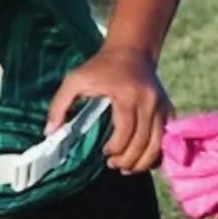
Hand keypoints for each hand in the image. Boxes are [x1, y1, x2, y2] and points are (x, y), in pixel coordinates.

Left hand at [46, 45, 169, 172]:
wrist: (132, 51)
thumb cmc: (101, 67)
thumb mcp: (75, 79)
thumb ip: (59, 105)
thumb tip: (49, 132)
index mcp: (127, 96)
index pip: (126, 133)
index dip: (116, 149)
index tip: (105, 153)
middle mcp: (149, 102)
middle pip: (144, 143)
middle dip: (128, 161)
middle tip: (113, 164)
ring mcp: (162, 106)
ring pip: (158, 145)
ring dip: (143, 162)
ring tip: (127, 167)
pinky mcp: (168, 109)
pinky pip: (166, 138)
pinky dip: (156, 153)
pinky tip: (142, 158)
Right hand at [160, 113, 217, 218]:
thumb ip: (195, 125)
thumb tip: (170, 128)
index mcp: (185, 146)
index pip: (167, 151)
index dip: (176, 153)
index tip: (190, 152)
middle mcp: (184, 167)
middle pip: (175, 174)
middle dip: (203, 168)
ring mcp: (192, 188)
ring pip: (184, 192)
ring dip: (212, 183)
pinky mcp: (203, 206)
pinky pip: (194, 209)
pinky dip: (211, 200)